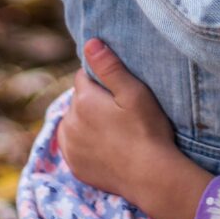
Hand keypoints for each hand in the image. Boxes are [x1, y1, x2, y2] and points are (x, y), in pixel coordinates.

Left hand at [57, 39, 212, 218]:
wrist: (150, 176)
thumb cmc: (147, 129)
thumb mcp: (134, 92)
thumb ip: (109, 67)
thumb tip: (89, 42)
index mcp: (83, 100)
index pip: (83, 76)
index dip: (101, 79)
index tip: (119, 89)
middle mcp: (69, 122)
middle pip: (78, 99)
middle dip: (93, 99)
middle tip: (120, 110)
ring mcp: (69, 147)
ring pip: (73, 121)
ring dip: (86, 120)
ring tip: (114, 128)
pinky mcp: (74, 165)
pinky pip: (73, 144)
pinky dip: (84, 140)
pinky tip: (105, 144)